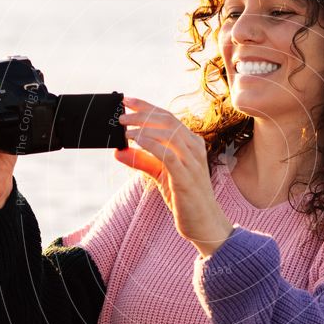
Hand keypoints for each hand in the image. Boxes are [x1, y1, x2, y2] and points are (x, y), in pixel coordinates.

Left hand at [113, 96, 233, 256]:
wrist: (204, 224)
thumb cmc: (185, 198)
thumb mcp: (160, 175)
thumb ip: (142, 161)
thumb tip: (118, 151)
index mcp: (191, 143)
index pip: (167, 116)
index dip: (145, 106)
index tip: (126, 100)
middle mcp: (194, 148)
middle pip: (166, 120)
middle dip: (141, 114)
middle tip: (120, 116)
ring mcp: (192, 162)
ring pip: (168, 133)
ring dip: (143, 128)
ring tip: (124, 129)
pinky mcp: (186, 177)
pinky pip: (167, 154)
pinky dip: (150, 144)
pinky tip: (136, 141)